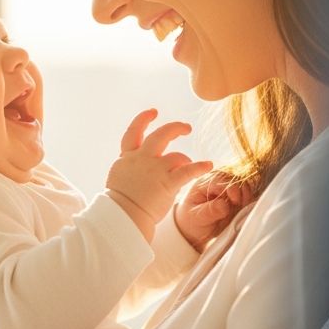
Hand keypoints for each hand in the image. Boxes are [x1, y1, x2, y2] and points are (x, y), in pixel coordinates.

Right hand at [106, 110, 212, 236]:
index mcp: (127, 158)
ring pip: (177, 155)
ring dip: (186, 160)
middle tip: (187, 128)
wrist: (122, 216)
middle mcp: (141, 159)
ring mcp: (155, 170)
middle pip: (160, 135)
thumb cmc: (120, 203)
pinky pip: (188, 171)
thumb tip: (144, 164)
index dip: (143, 119)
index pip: (133, 132)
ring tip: (189, 165)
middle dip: (175, 128)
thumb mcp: (120, 178)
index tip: (153, 112)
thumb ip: (131, 167)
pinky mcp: (167, 183)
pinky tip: (208, 165)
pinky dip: (200, 167)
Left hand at [174, 170, 255, 250]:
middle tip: (241, 204)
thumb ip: (209, 211)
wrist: (194, 231)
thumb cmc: (192, 222)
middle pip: (234, 178)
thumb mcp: (196, 218)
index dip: (230, 188)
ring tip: (243, 207)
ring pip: (243, 185)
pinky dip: (248, 201)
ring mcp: (227, 189)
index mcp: (203, 184)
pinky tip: (245, 209)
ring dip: (246, 196)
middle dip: (241, 191)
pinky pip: (246, 194)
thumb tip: (223, 205)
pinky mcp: (235, 197)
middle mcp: (216, 183)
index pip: (220, 179)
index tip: (235, 200)